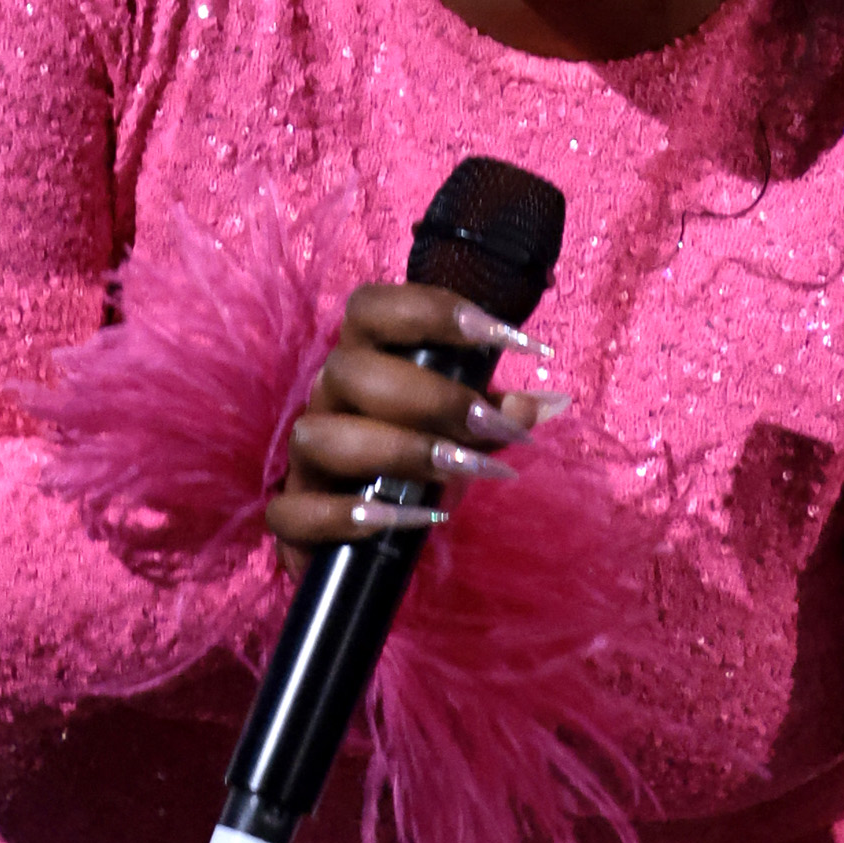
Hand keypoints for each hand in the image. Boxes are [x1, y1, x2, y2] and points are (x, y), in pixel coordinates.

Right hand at [264, 282, 553, 563]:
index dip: (434, 311)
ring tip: (460, 471)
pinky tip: (408, 521)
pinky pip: (291, 514)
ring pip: (317, 437)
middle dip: (430, 399)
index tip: (507, 336)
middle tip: (493, 428)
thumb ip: (500, 415)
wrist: (376, 533)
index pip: (370, 308)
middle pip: (350, 371)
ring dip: (396, 452)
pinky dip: (345, 518)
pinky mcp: (290, 517)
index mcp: (365, 361)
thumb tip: (553, 401)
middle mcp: (326, 399)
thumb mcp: (468, 434)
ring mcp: (304, 458)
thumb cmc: (423, 462)